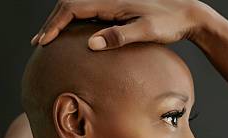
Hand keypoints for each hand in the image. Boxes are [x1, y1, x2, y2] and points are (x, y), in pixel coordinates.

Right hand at [30, 0, 209, 49]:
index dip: (54, 24)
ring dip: (61, 21)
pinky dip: (74, 22)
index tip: (43, 41)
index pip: (72, 8)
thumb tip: (90, 43)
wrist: (188, 13)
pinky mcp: (117, 8)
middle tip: (38, 42)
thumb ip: (119, 36)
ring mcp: (112, 2)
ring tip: (48, 39)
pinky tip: (72, 37)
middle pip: (69, 5)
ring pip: (77, 7)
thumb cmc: (169, 23)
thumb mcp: (146, 31)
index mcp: (111, 1)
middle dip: (52, 23)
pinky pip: (88, 12)